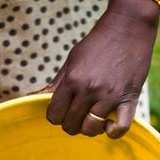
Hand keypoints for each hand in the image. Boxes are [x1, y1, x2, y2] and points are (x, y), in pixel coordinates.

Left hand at [45, 0, 159, 138]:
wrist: (128, 27)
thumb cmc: (97, 43)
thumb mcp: (72, 60)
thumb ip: (56, 83)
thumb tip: (31, 98)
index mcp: (72, 79)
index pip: (54, 114)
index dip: (56, 116)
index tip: (63, 110)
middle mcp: (89, 90)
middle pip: (71, 124)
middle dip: (71, 123)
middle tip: (78, 114)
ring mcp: (109, 96)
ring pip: (91, 129)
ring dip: (90, 128)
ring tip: (93, 118)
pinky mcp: (129, 99)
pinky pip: (120, 128)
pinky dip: (112, 132)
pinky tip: (110, 124)